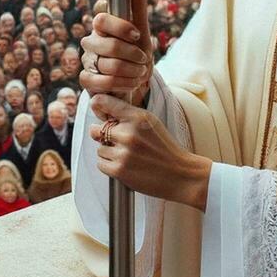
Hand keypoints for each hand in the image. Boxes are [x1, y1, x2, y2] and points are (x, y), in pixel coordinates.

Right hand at [80, 0, 152, 106]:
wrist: (136, 82)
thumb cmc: (136, 53)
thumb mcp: (141, 31)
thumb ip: (138, 7)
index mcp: (102, 27)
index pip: (101, 19)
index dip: (121, 27)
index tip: (138, 35)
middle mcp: (91, 42)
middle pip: (106, 45)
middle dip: (132, 54)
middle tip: (143, 59)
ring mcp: (87, 61)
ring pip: (106, 65)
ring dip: (131, 71)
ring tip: (141, 72)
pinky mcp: (86, 80)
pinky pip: (97, 82)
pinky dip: (120, 84)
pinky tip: (132, 83)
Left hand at [89, 93, 211, 210]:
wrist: (179, 174)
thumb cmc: (165, 148)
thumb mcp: (151, 122)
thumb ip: (129, 116)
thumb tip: (104, 113)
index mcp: (138, 117)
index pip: (105, 103)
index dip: (97, 105)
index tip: (97, 108)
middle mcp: (129, 133)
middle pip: (96, 129)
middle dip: (103, 135)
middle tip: (117, 140)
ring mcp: (123, 152)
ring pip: (99, 148)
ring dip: (108, 152)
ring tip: (127, 155)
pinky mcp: (119, 170)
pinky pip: (101, 164)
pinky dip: (109, 165)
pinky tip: (124, 164)